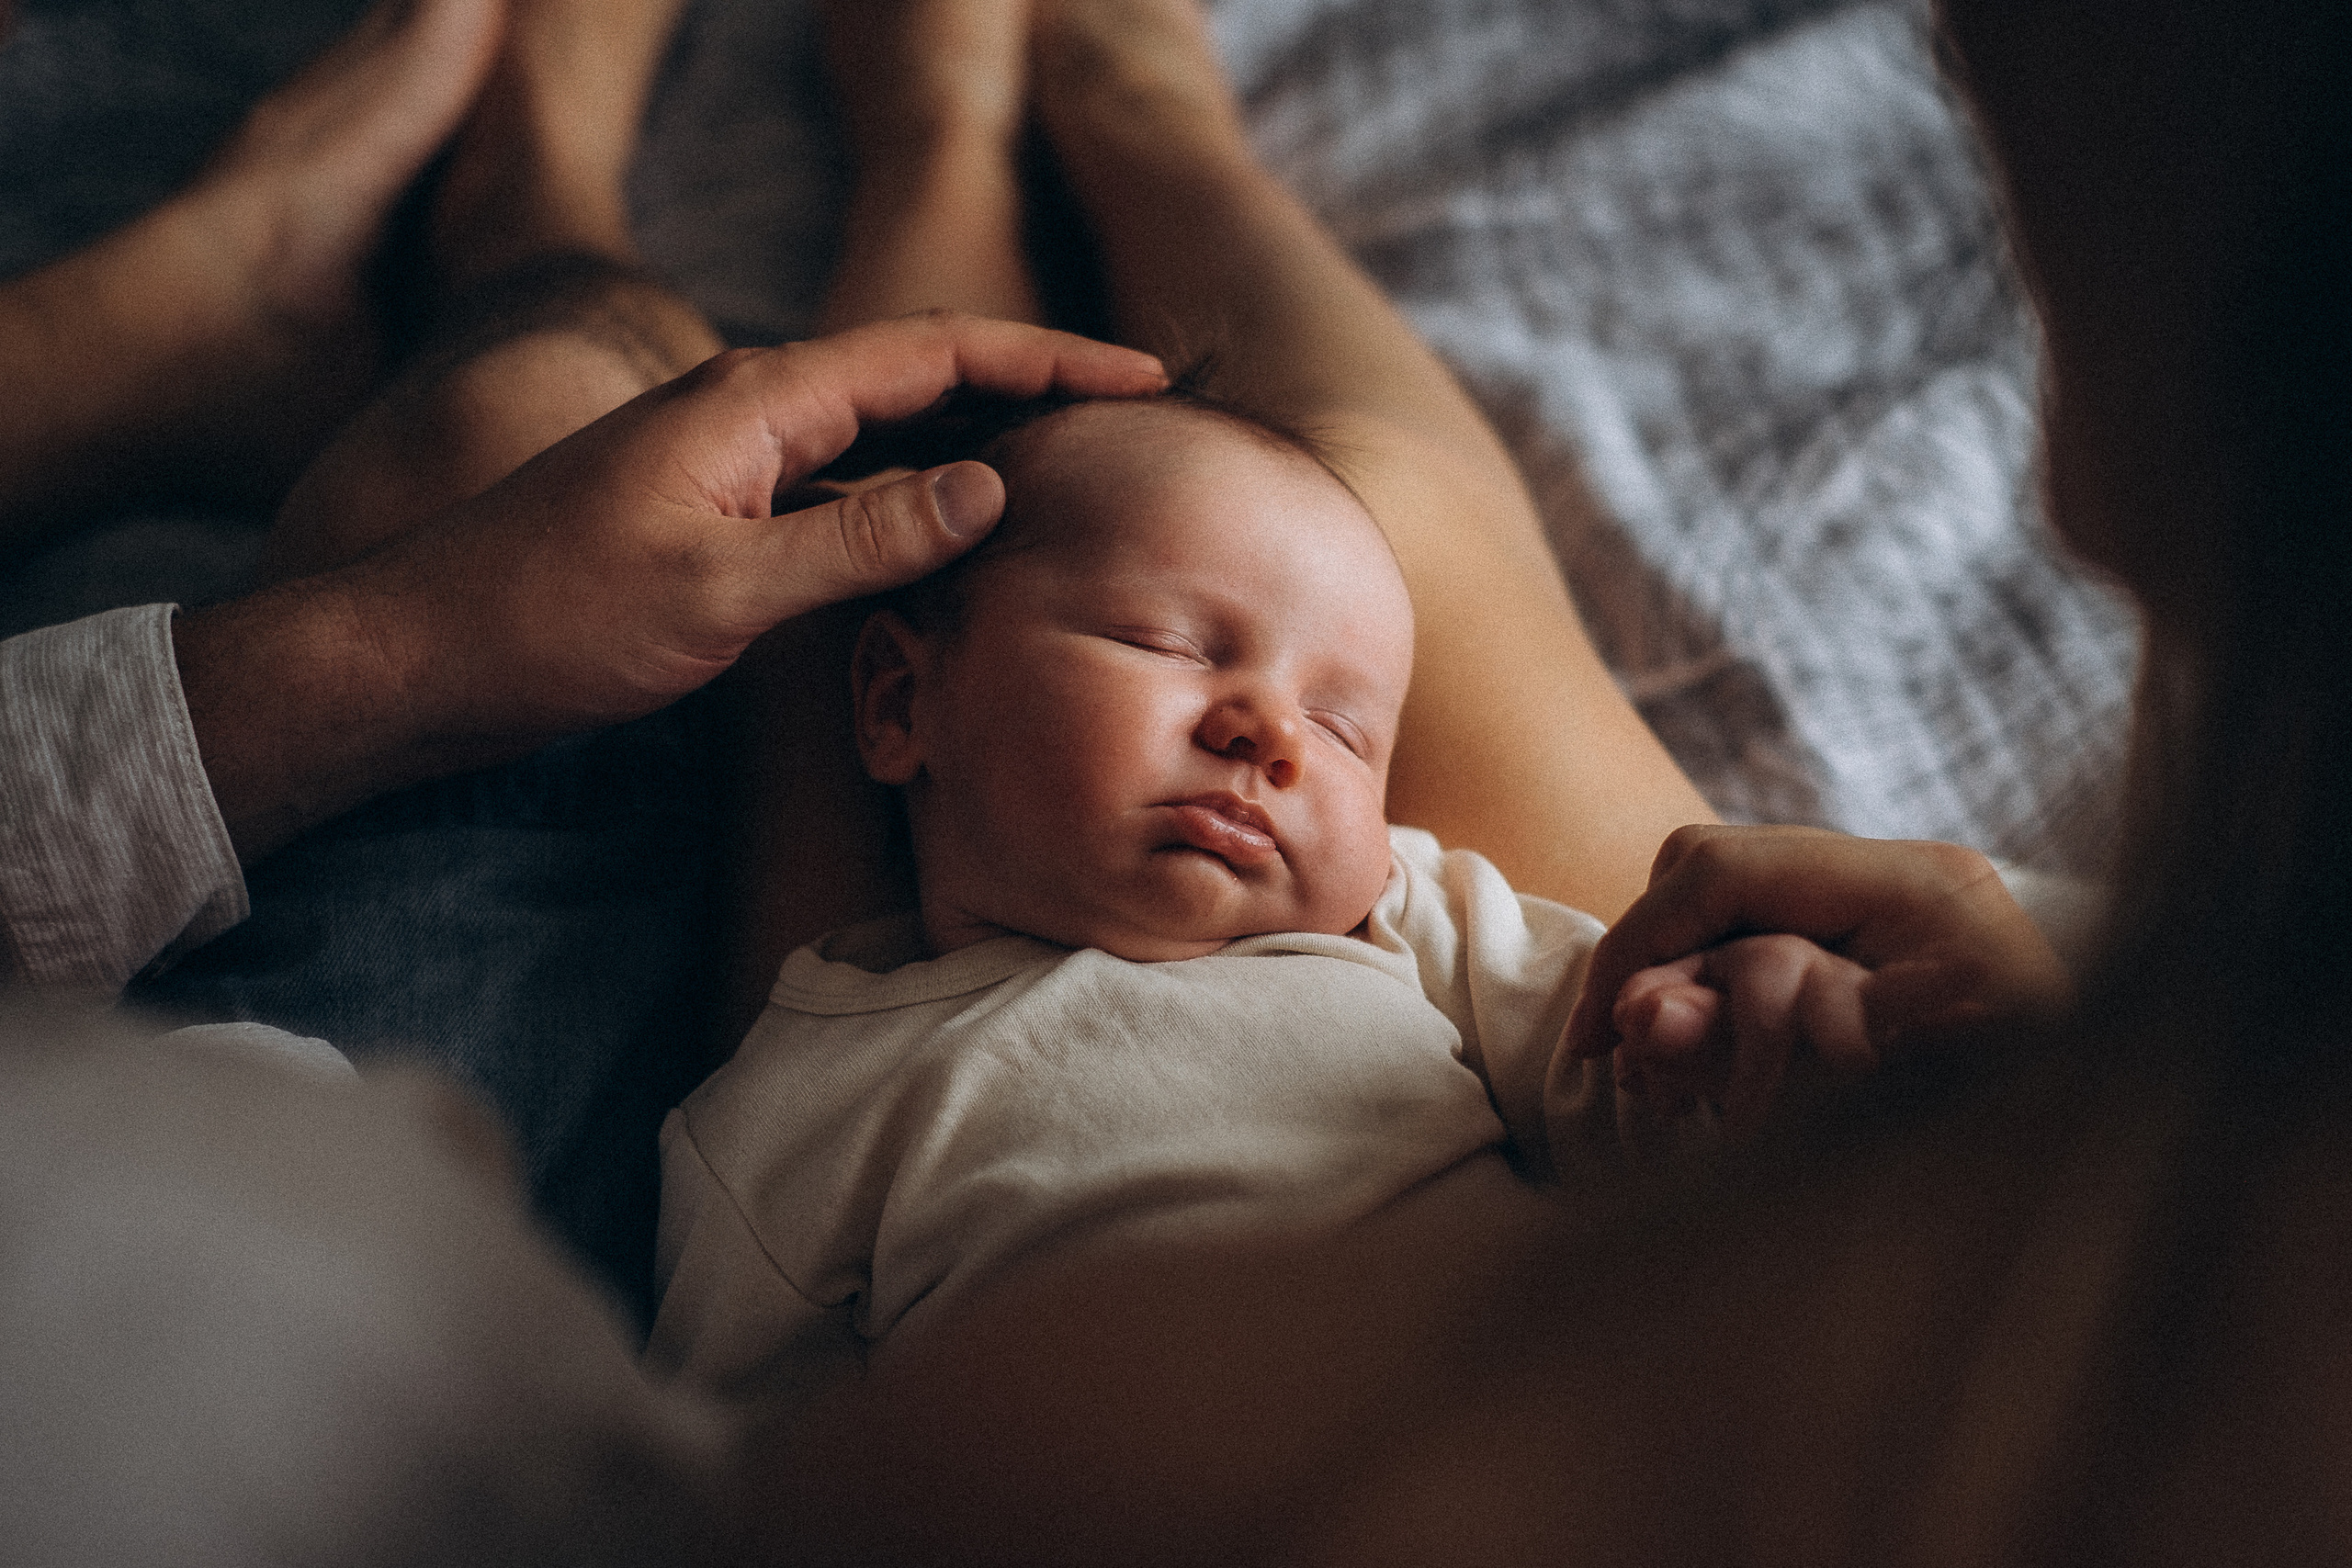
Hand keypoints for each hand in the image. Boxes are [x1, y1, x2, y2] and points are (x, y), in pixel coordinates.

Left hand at [177, 312, 1165, 856]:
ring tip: (1069, 470)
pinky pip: (841, 490)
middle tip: (1133, 416)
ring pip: (883, 434)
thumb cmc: (553, 618)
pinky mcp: (715, 517)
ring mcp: (731, 463)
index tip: (1141, 375)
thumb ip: (860, 538)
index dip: (1047, 358)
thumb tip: (984, 487)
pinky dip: (911, 503)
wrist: (424, 657)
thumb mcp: (720, 585)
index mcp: (756, 399)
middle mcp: (750, 412)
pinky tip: (950, 538)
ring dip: (974, 442)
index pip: (933, 350)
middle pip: (919, 373)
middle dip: (1030, 386)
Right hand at [1562, 825, 2071, 1137]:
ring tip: (1667, 1071)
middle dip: (1655, 956)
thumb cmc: (2013, 1122)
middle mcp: (1907, 875)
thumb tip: (1637, 1015)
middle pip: (1715, 867)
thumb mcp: (1876, 1080)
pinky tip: (1717, 1060)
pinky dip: (1723, 991)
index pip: (1723, 869)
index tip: (1597, 1036)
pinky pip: (1767, 937)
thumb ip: (1755, 1032)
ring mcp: (1898, 906)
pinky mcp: (1886, 946)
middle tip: (1621, 1053)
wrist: (2120, 1156)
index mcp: (1917, 886)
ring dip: (1683, 979)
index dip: (1639, 946)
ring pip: (1729, 901)